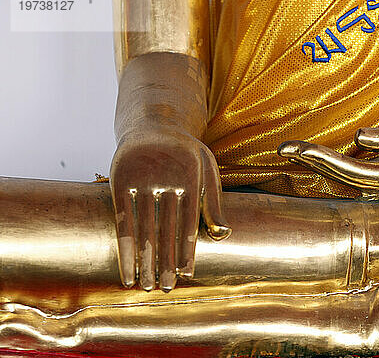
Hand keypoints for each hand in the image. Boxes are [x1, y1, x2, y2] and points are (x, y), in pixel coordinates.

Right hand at [110, 126, 230, 291]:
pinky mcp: (119, 178)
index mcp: (191, 174)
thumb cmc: (186, 155)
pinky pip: (122, 220)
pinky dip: (125, 248)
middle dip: (166, 261)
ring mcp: (141, 176)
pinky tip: (128, 270)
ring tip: (146, 286)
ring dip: (145, 260)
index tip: (186, 275)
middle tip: (165, 289)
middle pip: (166, 228)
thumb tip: (224, 236)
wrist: (153, 123)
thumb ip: (214, 202)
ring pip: (144, 228)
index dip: (188, 249)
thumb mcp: (207, 169)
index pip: (190, 221)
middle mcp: (165, 175)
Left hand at [278, 122, 378, 196]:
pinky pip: (361, 176)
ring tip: (297, 150)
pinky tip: (326, 157)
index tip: (291, 147)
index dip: (318, 158)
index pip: (348, 170)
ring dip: (323, 165)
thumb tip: (358, 137)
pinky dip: (340, 166)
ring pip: (349, 179)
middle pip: (342, 177)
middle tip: (284, 147)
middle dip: (312, 162)